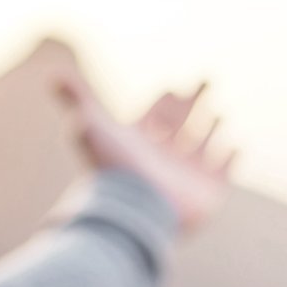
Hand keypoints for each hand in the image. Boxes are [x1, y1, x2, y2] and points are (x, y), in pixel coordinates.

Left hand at [54, 70, 235, 237]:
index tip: (172, 86)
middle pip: (180, 124)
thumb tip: (51, 74)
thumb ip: (76, 98)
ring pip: (201, 147)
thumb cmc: (115, 170)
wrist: (137, 212)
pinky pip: (222, 172)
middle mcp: (164, 157)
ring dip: (210, 129)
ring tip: (218, 114)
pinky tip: (235, 147)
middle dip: (191, 103)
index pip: (155, 116)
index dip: (164, 101)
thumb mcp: (91, 126)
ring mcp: (187, 174)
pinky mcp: (207, 191)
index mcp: (140, 143)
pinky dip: (229, 159)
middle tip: (205, 79)